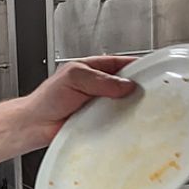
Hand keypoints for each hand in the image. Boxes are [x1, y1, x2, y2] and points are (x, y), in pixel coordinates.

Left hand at [23, 56, 139, 142]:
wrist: (36, 125)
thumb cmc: (47, 99)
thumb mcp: (74, 78)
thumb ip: (100, 80)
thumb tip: (124, 84)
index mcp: (94, 69)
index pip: (122, 63)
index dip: (139, 66)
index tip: (153, 71)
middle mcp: (99, 87)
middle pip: (127, 86)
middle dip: (138, 89)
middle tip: (148, 94)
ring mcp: (101, 106)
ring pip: (124, 106)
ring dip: (130, 109)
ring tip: (137, 110)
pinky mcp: (100, 123)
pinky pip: (116, 123)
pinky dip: (122, 125)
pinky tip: (125, 126)